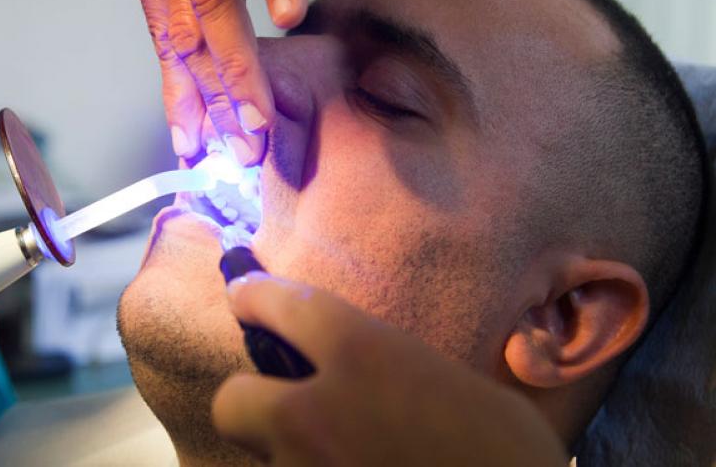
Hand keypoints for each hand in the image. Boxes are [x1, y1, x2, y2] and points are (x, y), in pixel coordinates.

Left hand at [212, 274, 568, 465]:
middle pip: (233, 398)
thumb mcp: (463, 387)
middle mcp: (315, 412)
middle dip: (250, 400)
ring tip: (334, 455)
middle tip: (286, 409)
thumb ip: (398, 368)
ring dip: (286, 453)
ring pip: (261, 458)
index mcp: (361, 354)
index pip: (278, 304)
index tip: (248, 295)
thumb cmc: (513, 452)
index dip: (256, 296)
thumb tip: (374, 372)